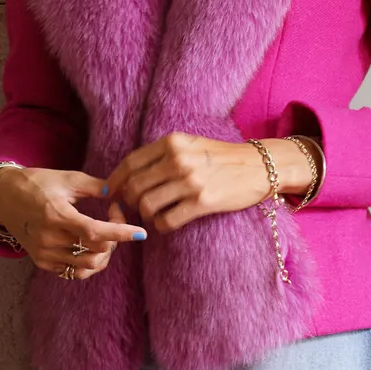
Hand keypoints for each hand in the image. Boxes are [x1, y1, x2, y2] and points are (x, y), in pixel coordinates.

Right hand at [0, 166, 141, 279]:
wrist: (4, 197)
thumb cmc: (37, 183)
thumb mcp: (66, 178)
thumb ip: (95, 186)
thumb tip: (119, 192)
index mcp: (56, 214)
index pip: (95, 232)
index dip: (120, 233)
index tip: (140, 233)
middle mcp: (49, 238)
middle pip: (96, 251)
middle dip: (114, 237)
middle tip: (114, 216)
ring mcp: (45, 254)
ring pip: (88, 265)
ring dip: (104, 252)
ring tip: (104, 234)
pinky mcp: (42, 262)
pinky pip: (74, 271)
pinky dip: (89, 262)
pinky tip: (91, 246)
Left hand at [110, 134, 315, 236]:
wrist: (259, 166)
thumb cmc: (222, 158)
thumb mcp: (191, 145)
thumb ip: (163, 155)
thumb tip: (130, 175)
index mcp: (172, 142)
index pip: (130, 163)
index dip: (116, 181)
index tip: (111, 193)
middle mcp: (178, 160)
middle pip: (135, 187)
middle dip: (128, 203)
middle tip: (132, 210)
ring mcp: (190, 181)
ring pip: (147, 206)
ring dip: (145, 216)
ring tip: (152, 217)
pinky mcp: (202, 202)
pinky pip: (167, 220)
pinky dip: (161, 226)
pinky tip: (166, 224)